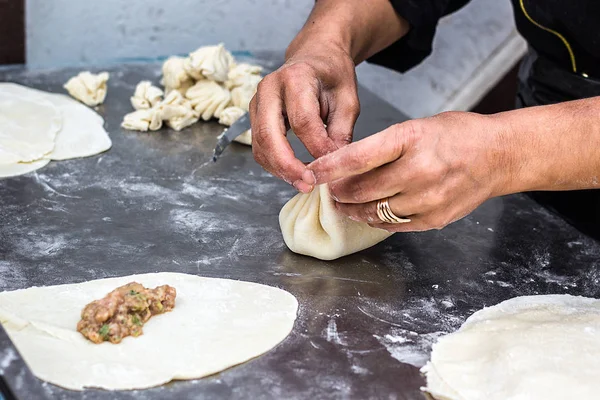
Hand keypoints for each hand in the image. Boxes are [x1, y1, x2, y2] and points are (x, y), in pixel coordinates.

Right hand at [250, 41, 359, 191]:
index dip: (317, 148)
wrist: (316, 56)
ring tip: (304, 183)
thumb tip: (332, 163)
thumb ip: (341, 131)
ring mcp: (257, 101)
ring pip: (259, 144)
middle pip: (269, 134)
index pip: (303, 121)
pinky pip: (259, 146)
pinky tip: (293, 172)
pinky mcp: (255, 115)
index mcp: (296, 77)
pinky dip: (274, 164)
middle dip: (287, 165)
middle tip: (308, 184)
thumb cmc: (333, 74)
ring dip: (279, 169)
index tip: (333, 165)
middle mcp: (269, 87)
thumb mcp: (348, 99)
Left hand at [307, 111, 510, 231]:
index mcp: (411, 138)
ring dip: (353, 208)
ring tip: (344, 202)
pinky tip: (368, 212)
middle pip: (362, 190)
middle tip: (330, 188)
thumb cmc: (456, 135)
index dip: (330, 167)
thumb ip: (382, 147)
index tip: (312, 171)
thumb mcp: (416, 127)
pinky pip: (394, 224)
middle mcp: (420, 170)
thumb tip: (345, 167)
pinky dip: (375, 219)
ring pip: (375, 211)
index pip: (359, 156)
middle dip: (338, 191)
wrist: (499, 156)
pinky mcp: (435, 219)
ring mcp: (429, 198)